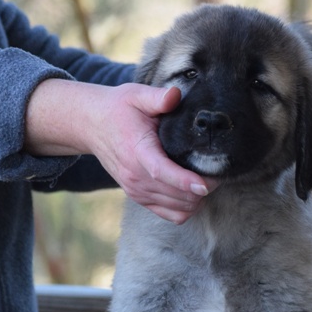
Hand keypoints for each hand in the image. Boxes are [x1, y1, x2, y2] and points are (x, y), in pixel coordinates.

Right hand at [25, 79, 216, 223]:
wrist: (93, 126)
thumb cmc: (119, 109)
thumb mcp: (136, 96)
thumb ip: (157, 97)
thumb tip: (175, 95)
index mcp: (137, 151)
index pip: (161, 172)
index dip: (185, 182)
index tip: (206, 184)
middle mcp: (135, 177)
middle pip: (176, 196)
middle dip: (203, 188)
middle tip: (218, 171)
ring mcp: (137, 191)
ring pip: (178, 209)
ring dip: (197, 199)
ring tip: (207, 180)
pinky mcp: (140, 198)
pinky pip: (171, 216)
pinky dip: (187, 208)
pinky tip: (193, 191)